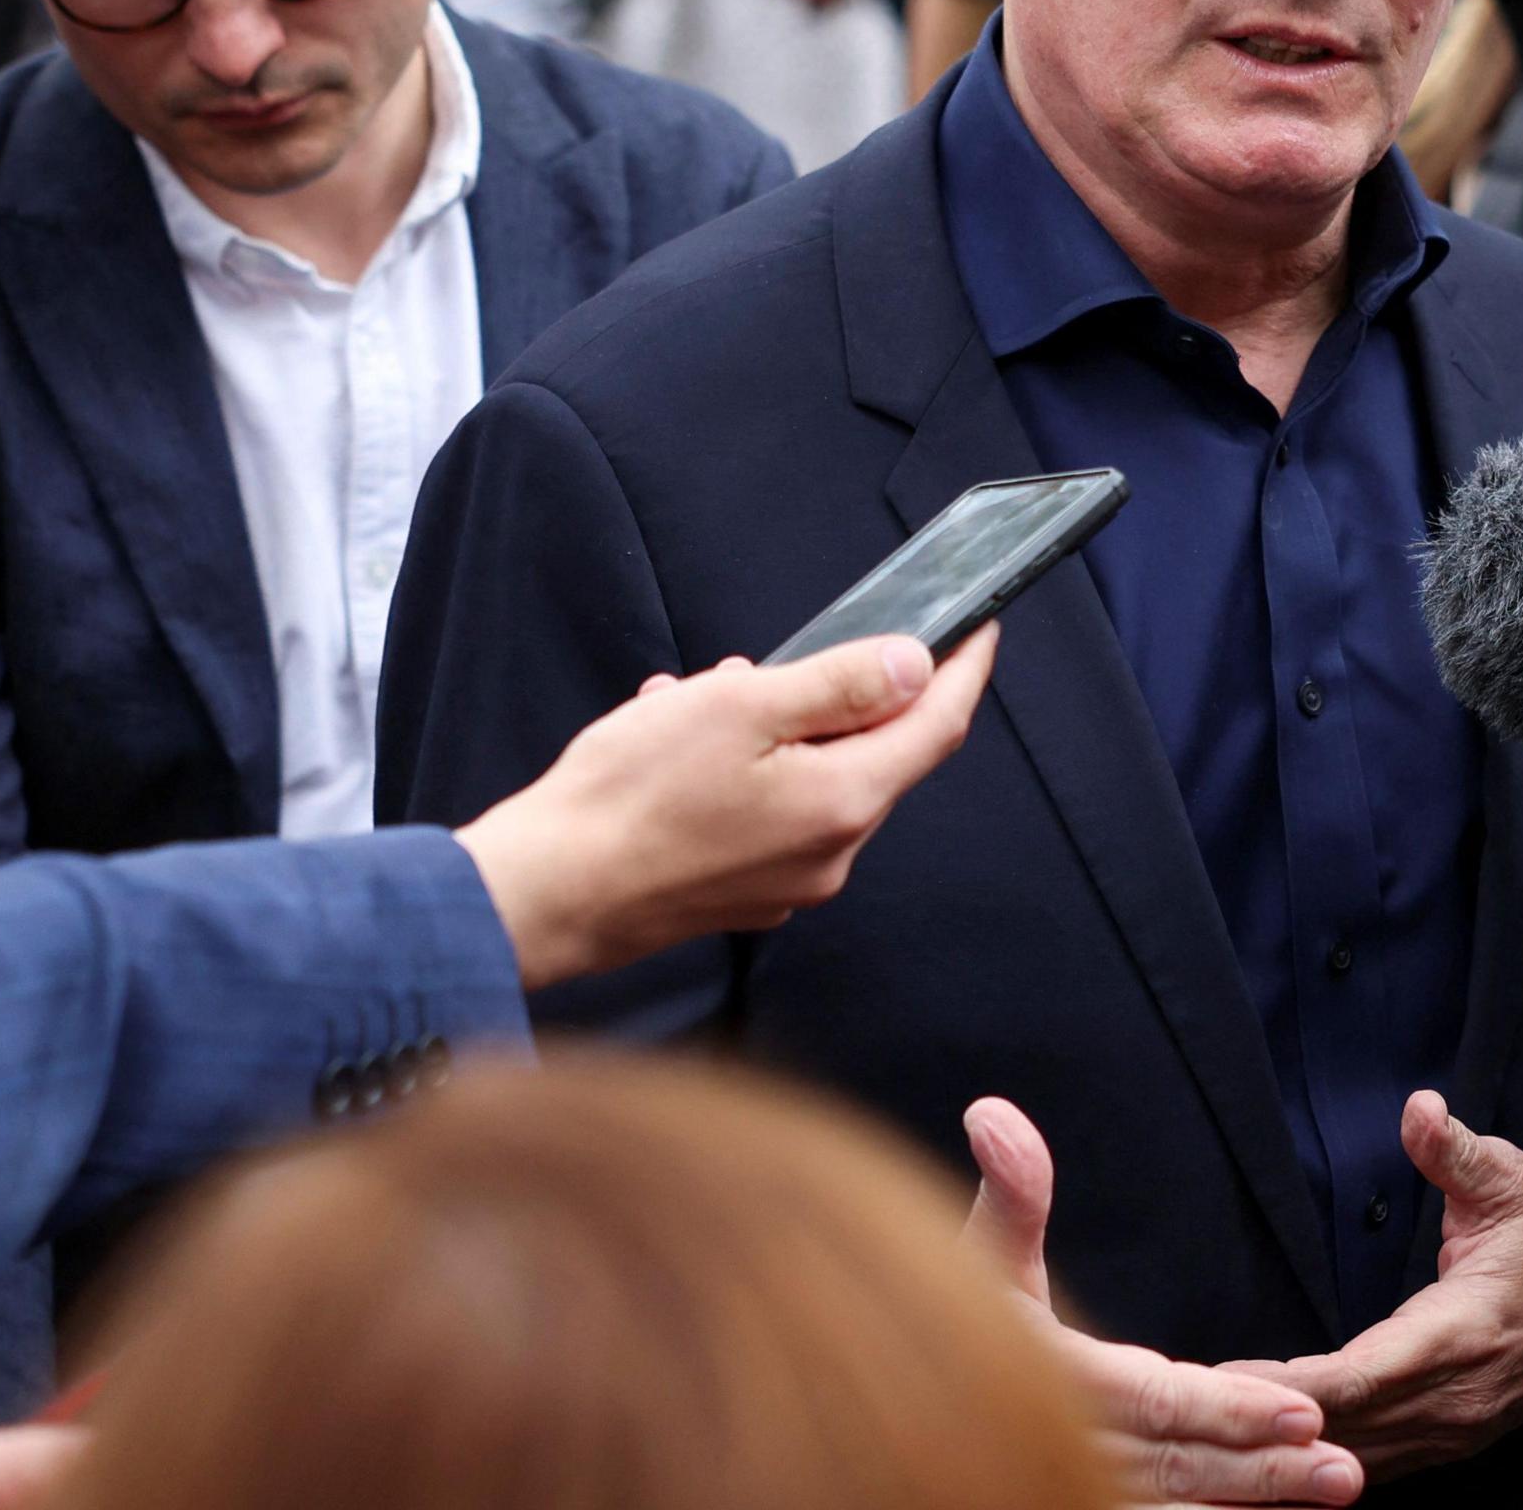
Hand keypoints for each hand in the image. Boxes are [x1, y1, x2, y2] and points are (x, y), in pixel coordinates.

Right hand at [455, 628, 992, 985]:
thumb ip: (839, 684)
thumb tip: (916, 663)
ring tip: (698, 700)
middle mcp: (831, 853)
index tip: (980, 628)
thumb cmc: (629, 799)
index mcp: (845, 803)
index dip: (964, 670)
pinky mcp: (743, 892)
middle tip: (771, 664)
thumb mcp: (742, 709)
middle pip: (873, 754)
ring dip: (774, 728)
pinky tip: (677, 743)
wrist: (542, 895)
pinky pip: (768, 812)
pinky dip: (742, 769)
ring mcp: (788, 881)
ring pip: (811, 778)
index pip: (938, 726)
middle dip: (835, 697)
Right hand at [962, 1098, 1364, 1506]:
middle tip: (1344, 1473)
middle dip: (1267, 1470)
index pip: (1157, 1403)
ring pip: (1181, 1503)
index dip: (1230, 1411)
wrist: (918, 1420)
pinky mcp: (1088, 1505)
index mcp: (1062, 1380)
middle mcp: (1075, 1446)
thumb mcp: (977, 1265)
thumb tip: (993, 1114)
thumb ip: (1009, 1200)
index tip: (1304, 1412)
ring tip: (1335, 1492)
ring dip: (1258, 1502)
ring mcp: (1082, 1488)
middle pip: (1182, 1466)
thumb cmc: (953, 1334)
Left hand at [1226, 1090, 1522, 1478]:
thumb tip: (1419, 1110)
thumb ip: (1453, 1152)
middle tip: (1189, 1412)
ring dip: (1290, 1453)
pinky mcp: (1454, 1437)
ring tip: (1218, 1438)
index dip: (1283, 1387)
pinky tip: (1281, 1456)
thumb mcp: (1513, 1183)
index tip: (1222, 1380)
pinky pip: (1377, 1461)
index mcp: (1455, 1337)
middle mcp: (1451, 1398)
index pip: (1353, 1378)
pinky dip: (1324, 1459)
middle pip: (1338, 1431)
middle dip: (1265, 1426)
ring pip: (1354, 1458)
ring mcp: (1454, 1428)